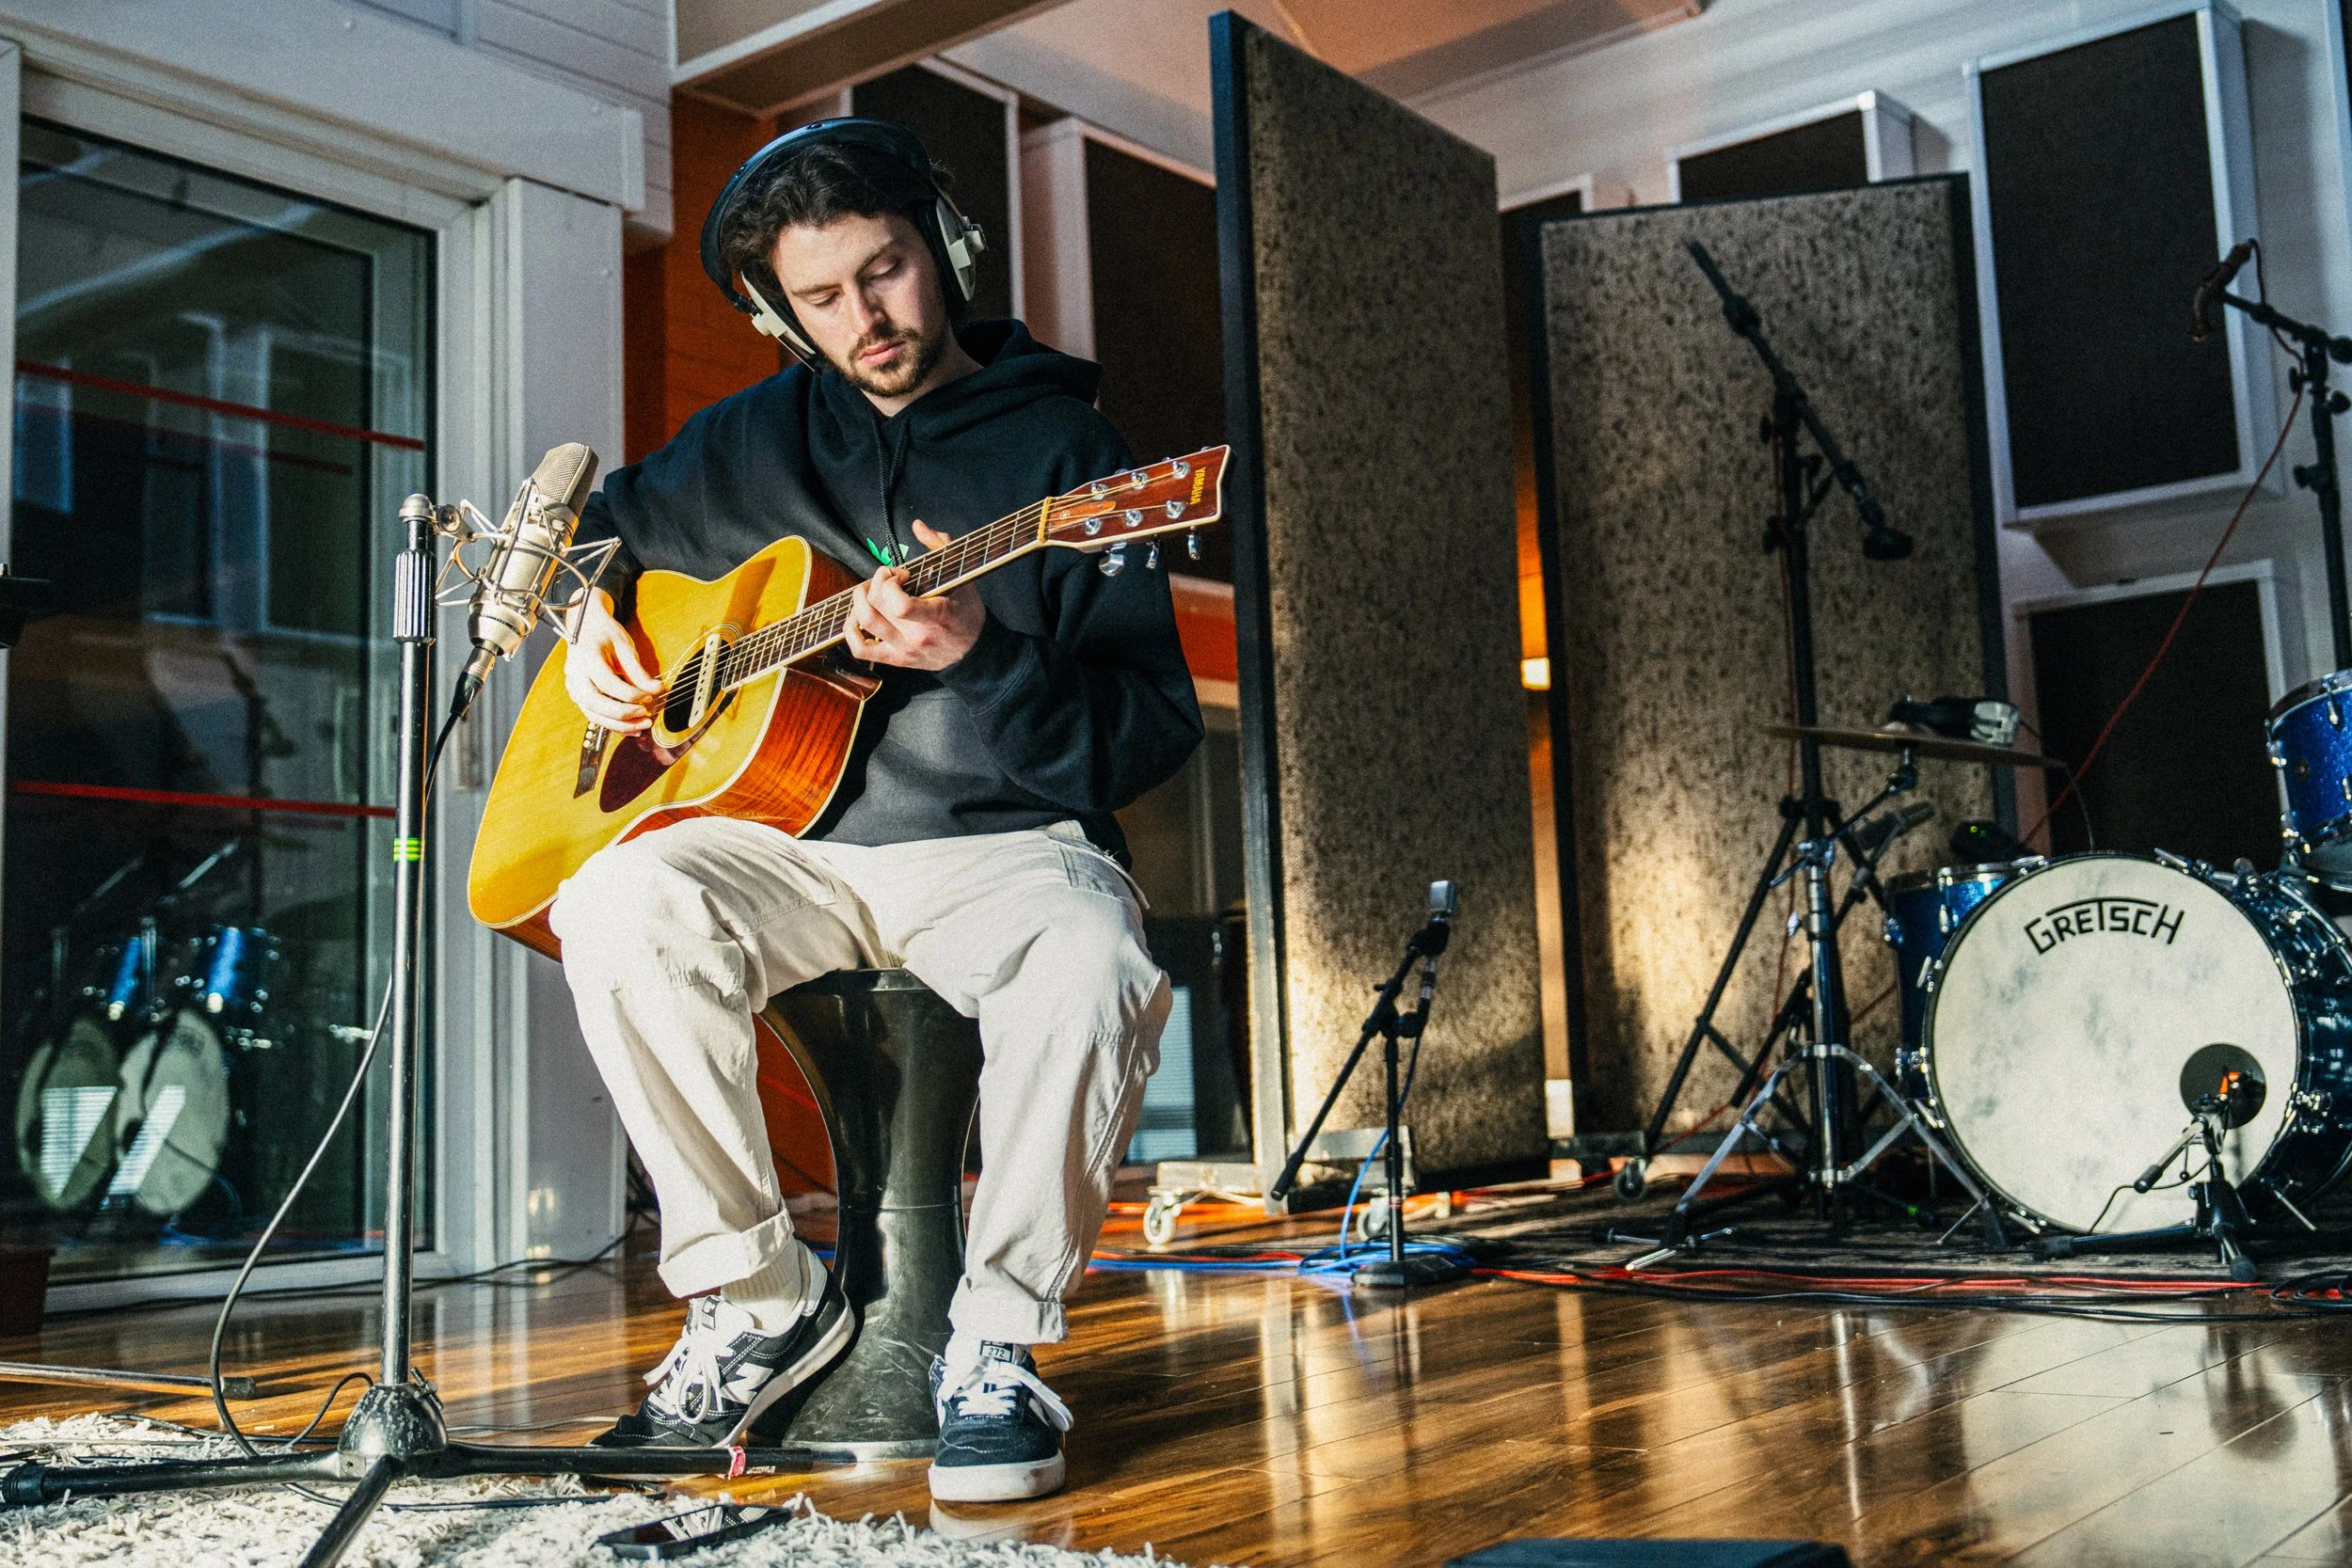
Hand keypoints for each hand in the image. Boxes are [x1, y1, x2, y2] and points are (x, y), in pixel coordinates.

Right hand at [563, 587, 661, 731]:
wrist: (585, 627)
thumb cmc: (604, 633)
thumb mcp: (625, 647)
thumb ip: (638, 671)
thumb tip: (657, 690)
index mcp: (586, 657)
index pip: (607, 683)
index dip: (630, 694)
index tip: (650, 696)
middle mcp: (575, 675)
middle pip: (595, 703)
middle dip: (623, 714)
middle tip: (646, 716)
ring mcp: (573, 687)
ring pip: (593, 714)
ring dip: (619, 725)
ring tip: (642, 726)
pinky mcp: (578, 695)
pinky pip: (594, 715)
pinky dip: (613, 724)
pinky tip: (632, 728)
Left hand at [842, 520, 983, 669]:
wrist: (974, 652)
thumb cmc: (967, 613)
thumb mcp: (962, 577)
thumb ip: (940, 547)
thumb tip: (917, 525)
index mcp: (936, 616)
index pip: (900, 605)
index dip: (889, 583)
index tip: (901, 575)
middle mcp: (917, 636)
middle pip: (877, 605)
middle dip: (876, 582)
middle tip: (888, 577)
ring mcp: (904, 650)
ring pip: (864, 623)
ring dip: (858, 600)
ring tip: (868, 591)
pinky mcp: (896, 659)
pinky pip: (861, 650)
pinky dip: (851, 631)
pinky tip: (857, 617)